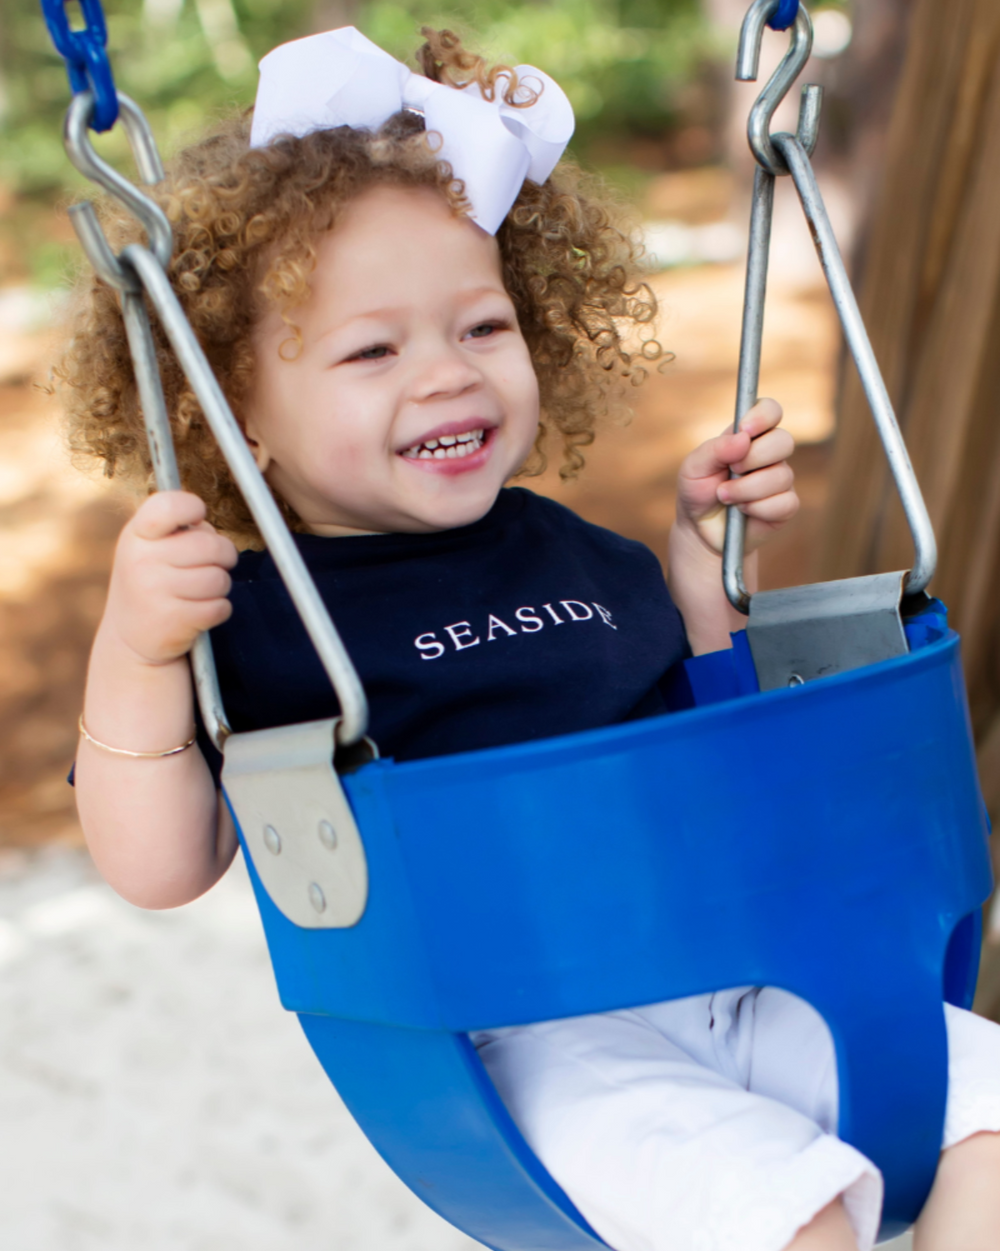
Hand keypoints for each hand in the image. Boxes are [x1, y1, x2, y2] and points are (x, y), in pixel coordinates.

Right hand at [102, 491, 237, 665]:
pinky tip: (198, 613)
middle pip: (211, 546)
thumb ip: (179, 531)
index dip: (193, 507)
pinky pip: (220, 607)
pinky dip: (218, 610)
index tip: (197, 519)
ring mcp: (154, 590)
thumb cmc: (152, 583)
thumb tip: (207, 528)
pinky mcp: (173, 620)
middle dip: (224, 556)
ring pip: (219, 579)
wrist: (128, 639)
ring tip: (200, 591)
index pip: (169, 505)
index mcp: (137, 535)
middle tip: (214, 564)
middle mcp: (141, 560)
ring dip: (220, 586)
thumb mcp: (149, 549)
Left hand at [676, 398, 798, 555]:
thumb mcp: (693, 468)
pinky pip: (785, 502)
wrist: (700, 529)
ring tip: (725, 496)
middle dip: (754, 457)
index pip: (770, 410)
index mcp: (748, 436)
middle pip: (783, 440)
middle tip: (732, 469)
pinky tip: (743, 511)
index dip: (763, 415)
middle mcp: (769, 454)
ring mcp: (780, 479)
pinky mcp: (785, 506)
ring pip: (782, 475)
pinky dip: (758, 508)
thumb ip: (715, 449)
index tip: (745, 430)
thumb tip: (743, 439)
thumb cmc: (698, 492)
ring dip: (746, 489)